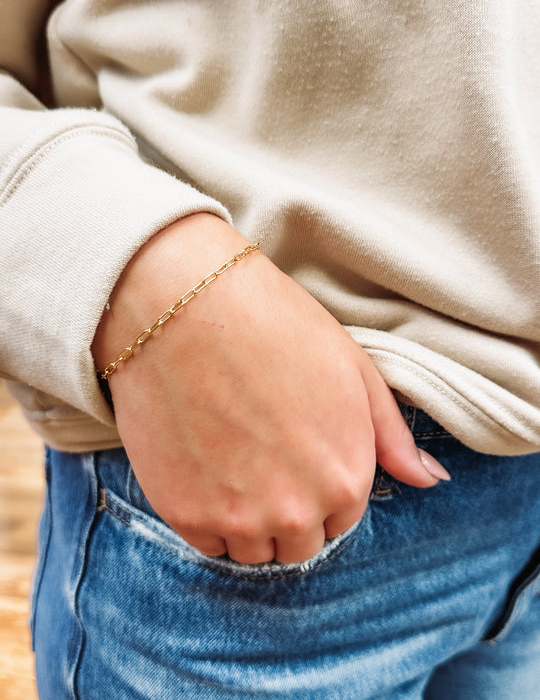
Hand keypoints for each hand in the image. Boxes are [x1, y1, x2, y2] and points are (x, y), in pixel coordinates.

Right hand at [93, 213, 447, 563]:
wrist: (185, 307)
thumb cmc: (275, 326)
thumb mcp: (353, 370)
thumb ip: (392, 437)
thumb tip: (432, 479)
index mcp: (346, 477)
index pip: (342, 519)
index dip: (321, 489)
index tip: (297, 457)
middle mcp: (298, 511)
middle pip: (299, 544)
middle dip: (289, 513)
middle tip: (264, 461)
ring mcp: (238, 518)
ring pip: (254, 550)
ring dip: (248, 521)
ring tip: (232, 464)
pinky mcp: (184, 514)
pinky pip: (207, 545)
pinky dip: (209, 520)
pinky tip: (204, 470)